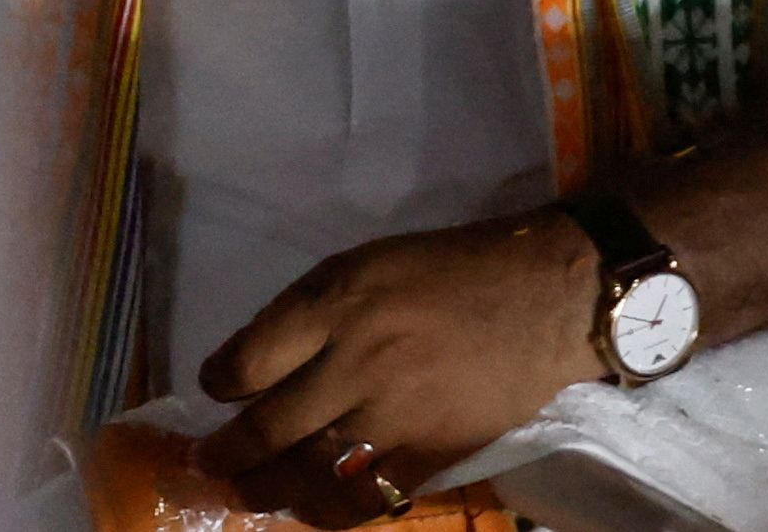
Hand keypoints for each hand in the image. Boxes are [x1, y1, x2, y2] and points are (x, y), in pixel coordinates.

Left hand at [199, 209, 601, 523]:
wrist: (556, 294)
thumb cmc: (458, 270)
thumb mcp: (376, 262)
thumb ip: (316, 310)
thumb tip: (259, 366)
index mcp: (343, 300)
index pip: (244, 361)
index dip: (218, 382)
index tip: (219, 388)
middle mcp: (361, 358)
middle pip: (264, 429)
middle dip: (224, 454)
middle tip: (211, 460)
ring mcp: (397, 411)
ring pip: (304, 473)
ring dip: (264, 491)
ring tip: (251, 491)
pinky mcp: (433, 450)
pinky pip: (363, 498)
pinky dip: (327, 511)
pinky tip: (314, 507)